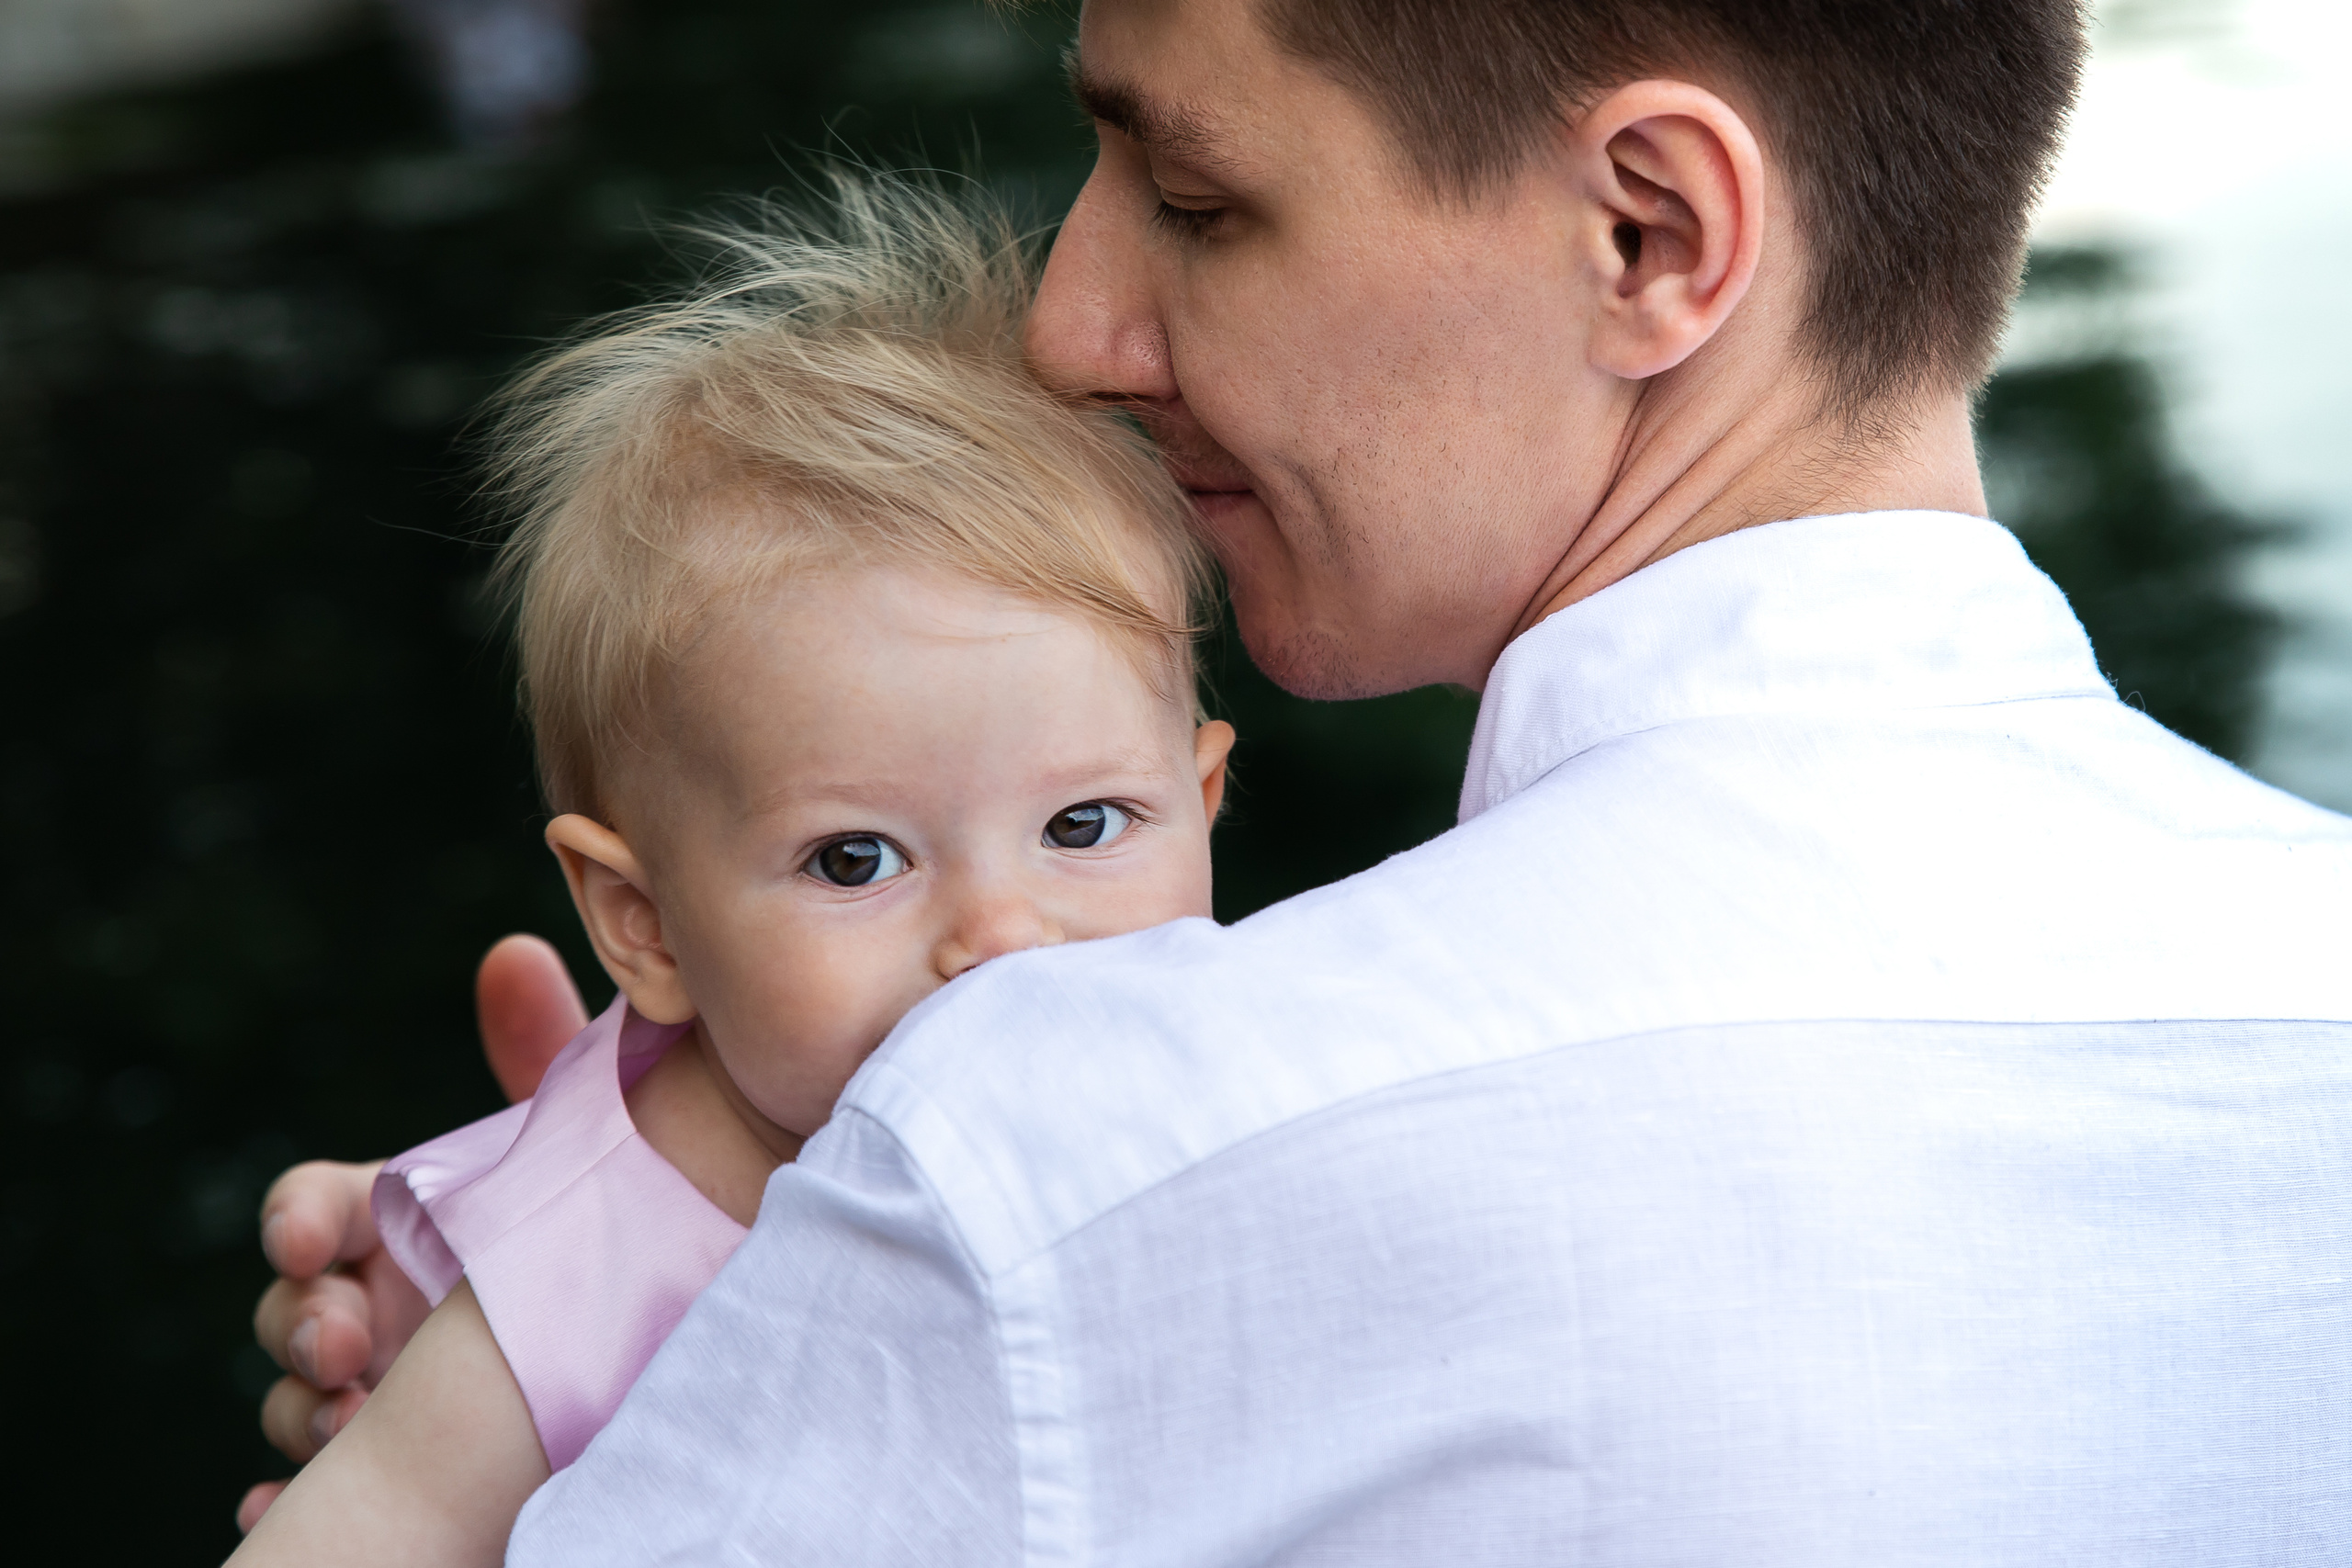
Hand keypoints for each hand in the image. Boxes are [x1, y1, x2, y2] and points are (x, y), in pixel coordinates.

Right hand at [239, 934, 587, 1530]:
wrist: (665, 1344)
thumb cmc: (607, 1230)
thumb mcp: (581, 1151)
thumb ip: (545, 1057)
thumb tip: (512, 953)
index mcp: (404, 1225)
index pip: (316, 1209)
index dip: (299, 1219)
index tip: (310, 1239)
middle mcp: (377, 1308)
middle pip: (293, 1310)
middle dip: (299, 1323)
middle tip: (341, 1344)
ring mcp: (379, 1393)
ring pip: (298, 1405)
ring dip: (299, 1412)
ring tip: (338, 1425)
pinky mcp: (402, 1477)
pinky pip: (324, 1499)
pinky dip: (291, 1497)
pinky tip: (286, 1503)